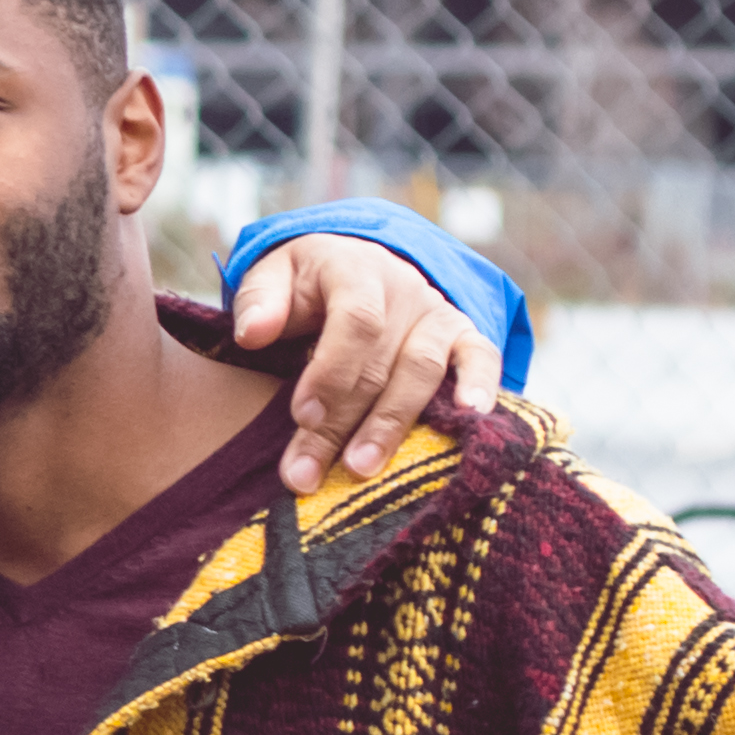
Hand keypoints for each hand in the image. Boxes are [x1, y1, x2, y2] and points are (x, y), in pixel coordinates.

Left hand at [231, 238, 502, 493]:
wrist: (355, 261)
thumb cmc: (304, 283)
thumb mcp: (271, 276)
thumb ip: (259, 301)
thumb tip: (252, 333)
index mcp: (354, 269)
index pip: (354, 321)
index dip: (331, 372)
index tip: (302, 416)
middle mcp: (402, 289)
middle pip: (380, 361)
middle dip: (342, 421)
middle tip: (307, 473)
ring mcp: (436, 312)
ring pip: (422, 371)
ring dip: (392, 424)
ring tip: (361, 469)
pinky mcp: (463, 334)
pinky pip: (481, 357)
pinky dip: (481, 386)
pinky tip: (471, 419)